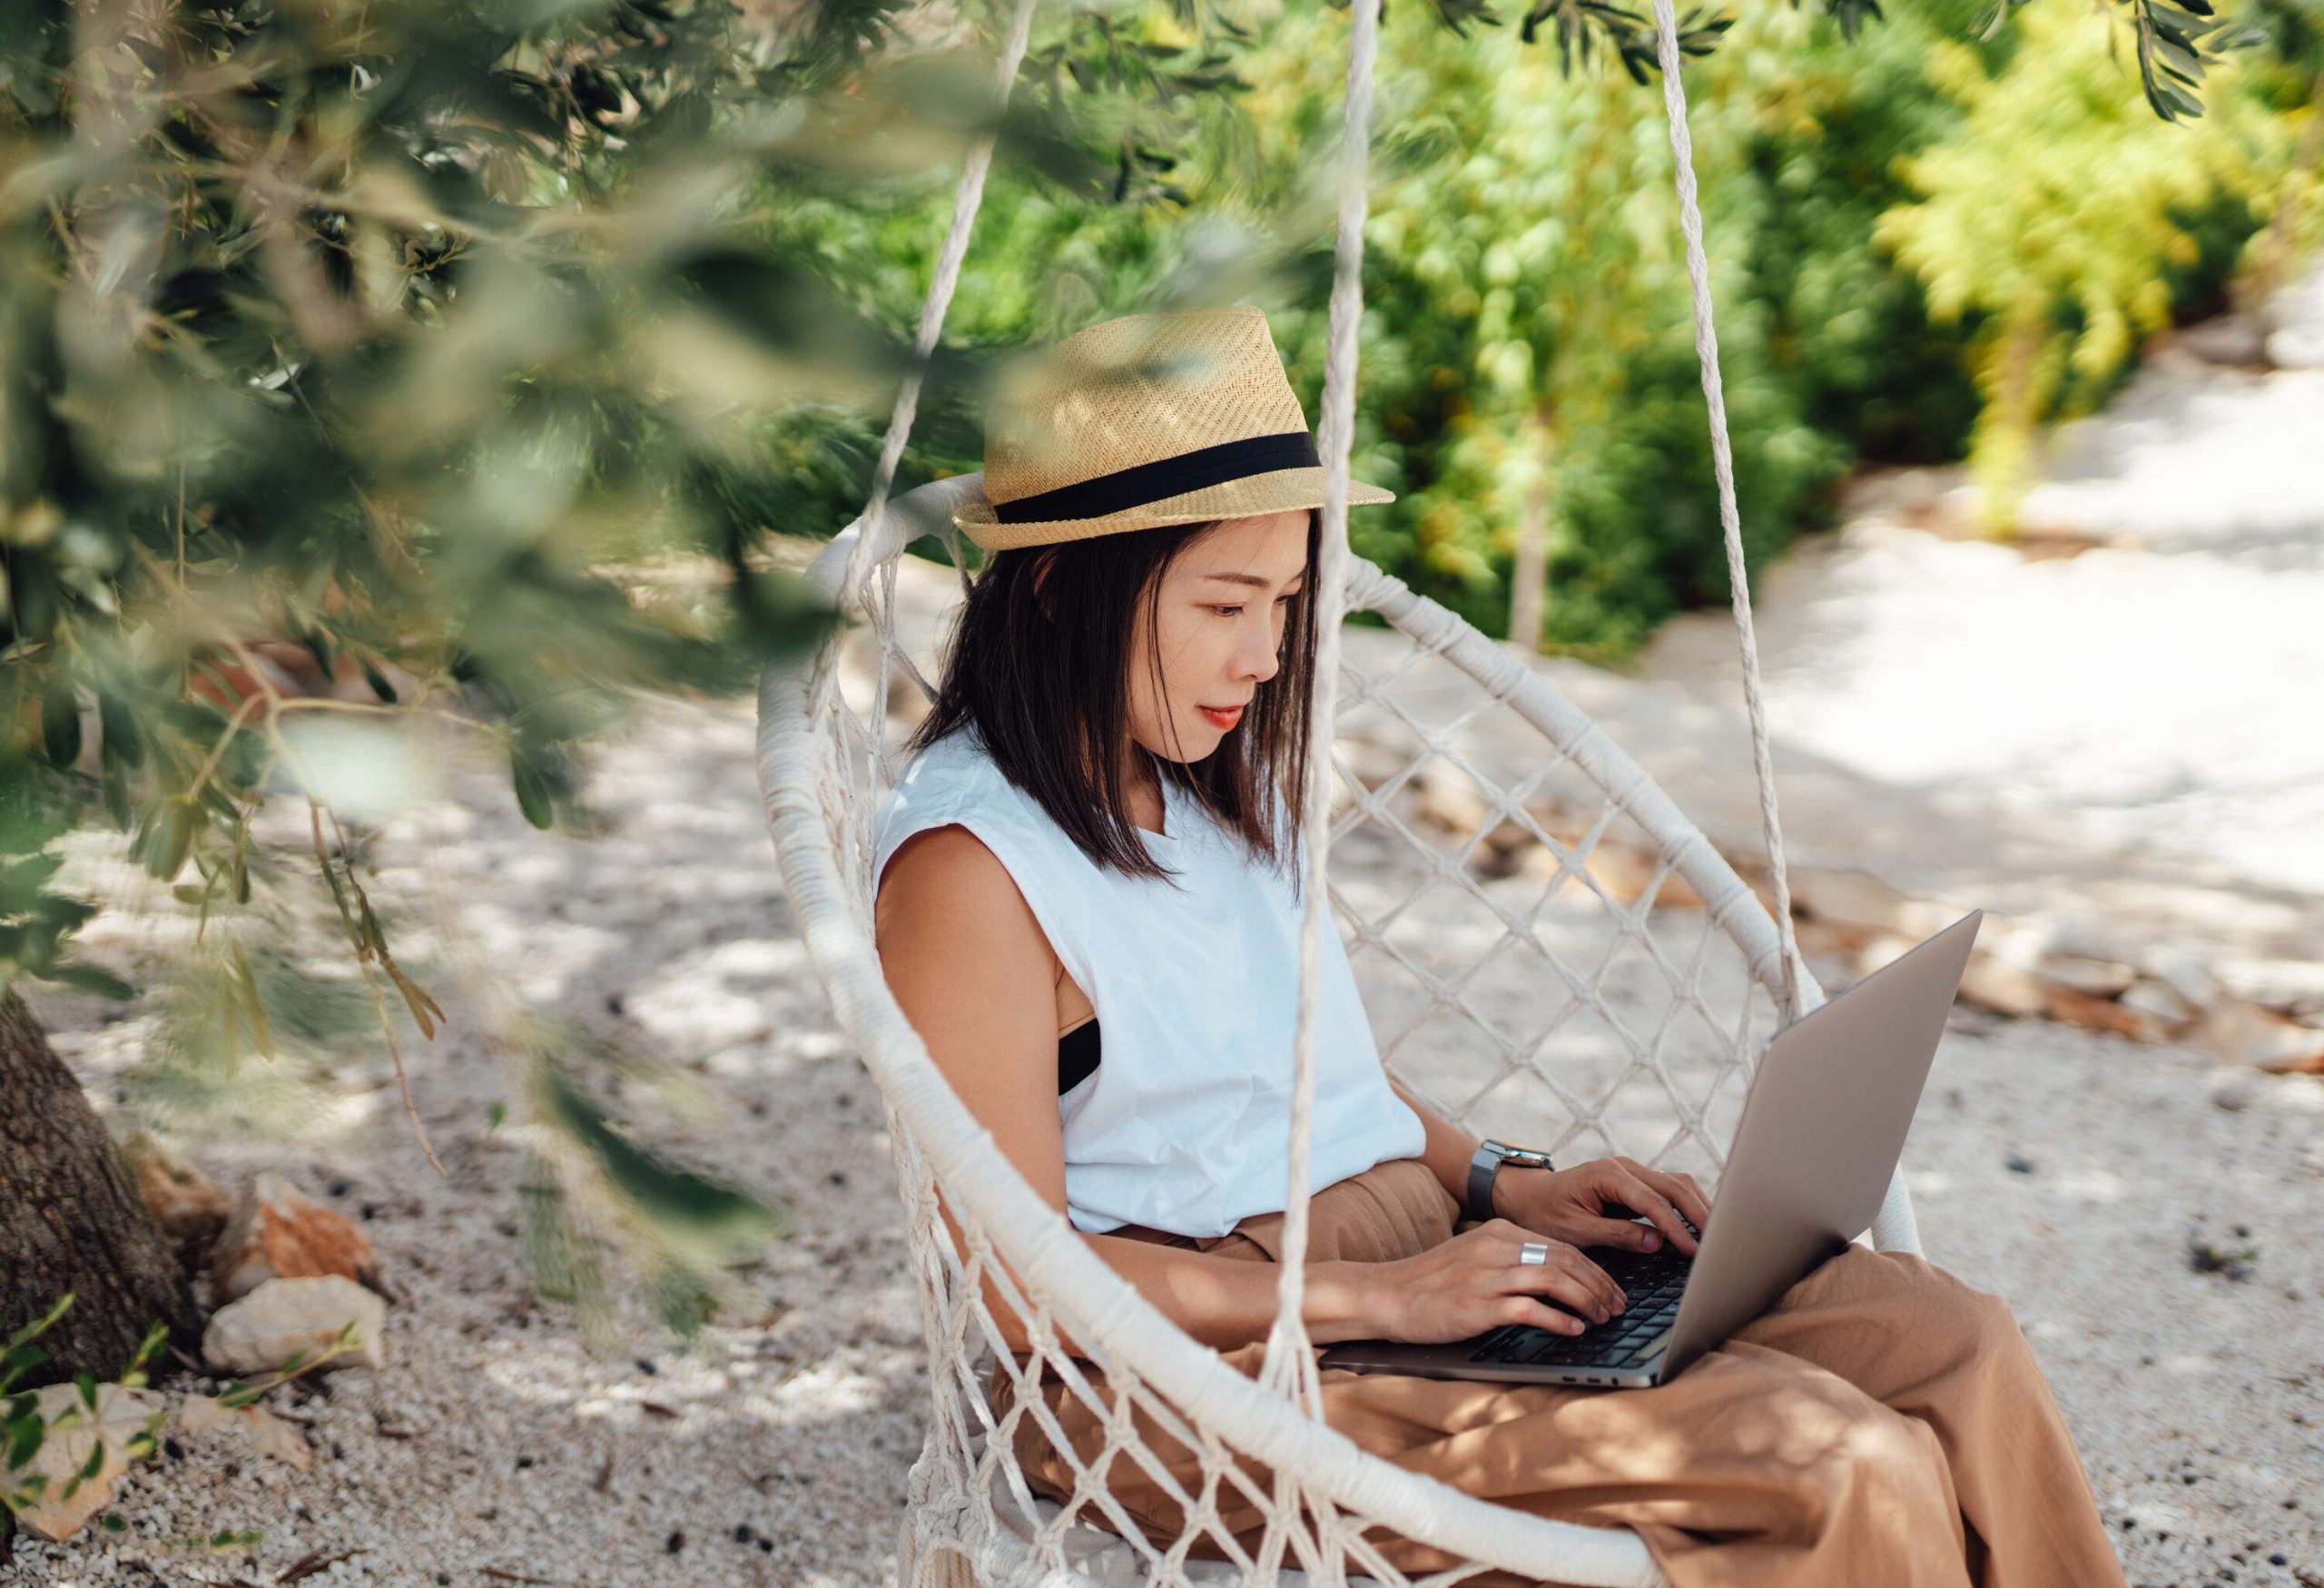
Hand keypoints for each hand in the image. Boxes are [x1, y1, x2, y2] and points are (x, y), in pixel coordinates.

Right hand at [1361, 1220, 1625, 1344]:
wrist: (1385, 1295)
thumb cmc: (1430, 1284)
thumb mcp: (1473, 1258)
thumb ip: (1510, 1262)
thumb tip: (1557, 1279)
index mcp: (1498, 1232)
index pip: (1561, 1246)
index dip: (1593, 1270)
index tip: (1611, 1290)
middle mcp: (1496, 1248)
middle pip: (1565, 1259)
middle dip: (1599, 1285)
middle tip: (1617, 1307)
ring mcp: (1486, 1275)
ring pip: (1554, 1279)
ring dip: (1586, 1301)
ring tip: (1602, 1318)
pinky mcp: (1478, 1304)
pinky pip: (1530, 1308)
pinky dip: (1558, 1319)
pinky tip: (1574, 1329)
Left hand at [1494, 1155, 1711, 1257]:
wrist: (1527, 1196)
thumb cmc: (1546, 1214)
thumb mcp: (1575, 1230)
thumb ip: (1616, 1234)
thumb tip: (1657, 1241)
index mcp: (1607, 1175)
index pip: (1653, 1201)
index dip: (1677, 1227)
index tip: (1694, 1251)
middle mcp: (1624, 1167)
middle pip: (1674, 1185)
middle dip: (1700, 1213)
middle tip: (1720, 1243)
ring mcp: (1631, 1171)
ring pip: (1677, 1183)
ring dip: (1699, 1206)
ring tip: (1718, 1235)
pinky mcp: (1635, 1182)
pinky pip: (1669, 1189)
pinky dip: (1688, 1204)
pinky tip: (1701, 1224)